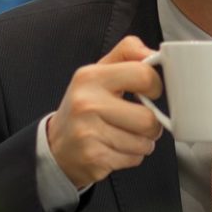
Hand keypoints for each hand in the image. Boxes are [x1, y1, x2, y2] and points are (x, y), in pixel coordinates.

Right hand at [47, 36, 163, 187]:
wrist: (56, 144)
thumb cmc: (85, 106)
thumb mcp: (99, 72)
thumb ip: (128, 54)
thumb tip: (154, 53)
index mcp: (91, 77)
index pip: (143, 75)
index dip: (155, 86)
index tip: (150, 92)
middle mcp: (87, 103)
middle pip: (148, 119)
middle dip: (152, 124)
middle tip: (138, 121)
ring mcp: (89, 133)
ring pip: (144, 142)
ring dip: (142, 142)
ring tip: (124, 135)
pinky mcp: (94, 158)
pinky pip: (133, 158)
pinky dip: (131, 156)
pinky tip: (115, 148)